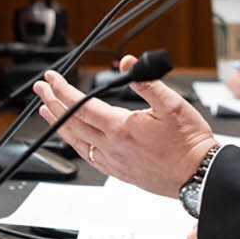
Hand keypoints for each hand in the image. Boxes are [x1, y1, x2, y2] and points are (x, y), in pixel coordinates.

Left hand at [33, 55, 217, 196]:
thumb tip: (128, 63)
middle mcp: (112, 147)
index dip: (63, 90)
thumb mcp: (172, 104)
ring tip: (46, 111)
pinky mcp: (119, 172)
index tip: (52, 78)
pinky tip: (73, 138)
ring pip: (76, 142)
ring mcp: (114, 162)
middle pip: (72, 123)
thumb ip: (145, 82)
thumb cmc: (189, 143)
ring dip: (58, 124)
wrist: (198, 175)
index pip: (81, 105)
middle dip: (53, 103)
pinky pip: (87, 156)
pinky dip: (74, 143)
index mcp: (121, 129)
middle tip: (41, 89)